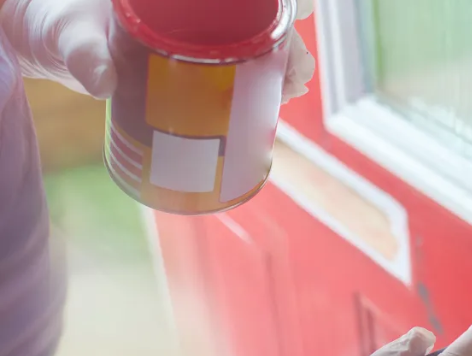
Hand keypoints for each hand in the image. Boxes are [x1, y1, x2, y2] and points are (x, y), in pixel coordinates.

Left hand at [0, 0, 314, 100]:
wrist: (44, 40)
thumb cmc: (55, 23)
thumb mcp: (69, 36)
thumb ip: (83, 54)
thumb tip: (102, 82)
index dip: (278, 4)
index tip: (295, 16)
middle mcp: (194, 10)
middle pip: (257, 15)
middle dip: (286, 39)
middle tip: (294, 72)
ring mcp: (197, 33)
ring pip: (255, 39)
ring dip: (281, 60)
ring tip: (291, 88)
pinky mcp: (194, 60)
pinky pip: (238, 63)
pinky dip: (261, 78)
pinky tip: (273, 98)